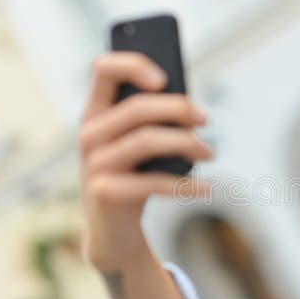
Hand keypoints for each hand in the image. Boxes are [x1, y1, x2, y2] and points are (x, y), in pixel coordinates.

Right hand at [80, 52, 212, 271]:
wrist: (113, 233)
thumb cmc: (135, 178)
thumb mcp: (141, 146)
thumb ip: (155, 121)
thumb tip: (189, 109)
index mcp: (96, 112)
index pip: (103, 69)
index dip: (133, 65)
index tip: (165, 78)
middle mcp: (89, 134)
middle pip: (138, 108)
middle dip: (179, 109)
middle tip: (206, 119)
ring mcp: (93, 164)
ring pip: (147, 141)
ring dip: (188, 144)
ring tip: (210, 153)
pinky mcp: (104, 193)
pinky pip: (153, 182)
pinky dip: (186, 185)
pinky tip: (206, 189)